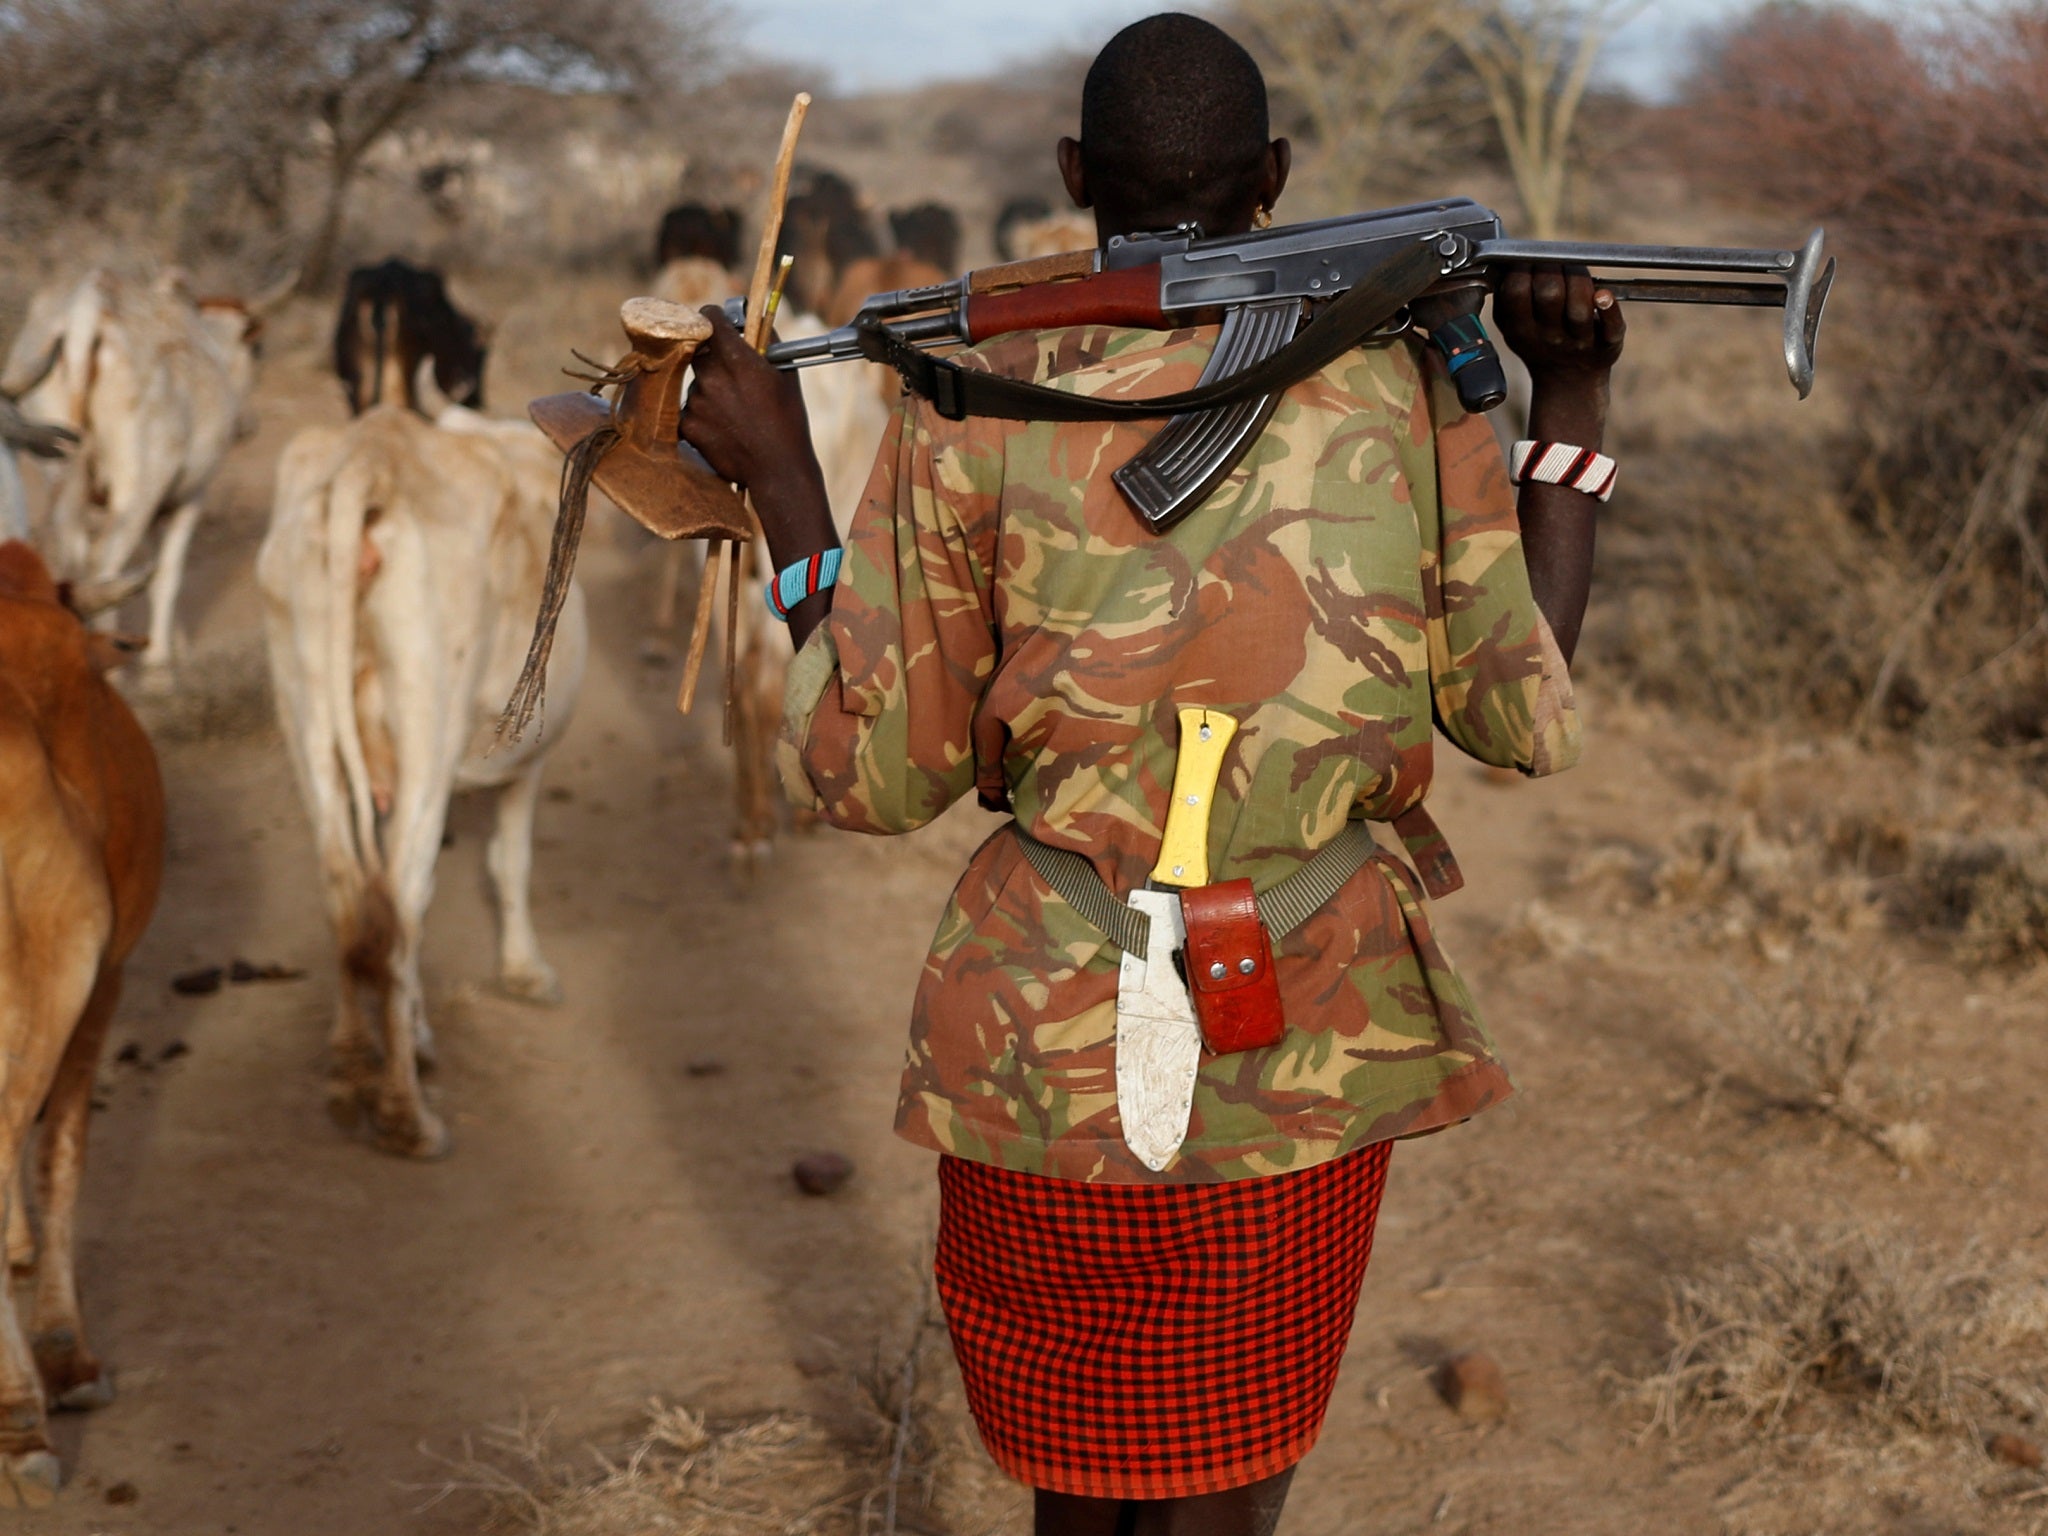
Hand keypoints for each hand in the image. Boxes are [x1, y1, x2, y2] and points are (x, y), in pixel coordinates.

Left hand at [679, 304, 820, 502]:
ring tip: (735, 410)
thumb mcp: (786, 374)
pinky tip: (725, 426)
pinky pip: (689, 409)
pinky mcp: (687, 426)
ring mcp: (696, 402)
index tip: (717, 325)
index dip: (713, 318)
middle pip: (698, 350)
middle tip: (732, 374)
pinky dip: (703, 414)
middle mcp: (711, 376)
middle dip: (712, 356)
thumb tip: (753, 318)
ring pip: (695, 382)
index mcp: (736, 359)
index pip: (708, 317)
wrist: (778, 468)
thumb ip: (767, 339)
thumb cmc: (788, 420)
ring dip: (710, 388)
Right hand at [1494, 264, 1624, 383]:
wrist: (1567, 381)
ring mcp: (1579, 343)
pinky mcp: (1607, 345)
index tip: (1529, 261)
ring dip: (1579, 279)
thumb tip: (1510, 258)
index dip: (1523, 267)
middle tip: (1555, 263)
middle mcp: (1548, 339)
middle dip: (1553, 268)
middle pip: (1549, 294)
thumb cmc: (1540, 339)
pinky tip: (1603, 294)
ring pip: (1579, 306)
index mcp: (1520, 331)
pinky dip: (1609, 308)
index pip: (1515, 291)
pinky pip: (1611, 326)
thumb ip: (1507, 297)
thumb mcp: (1514, 326)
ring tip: (1575, 272)